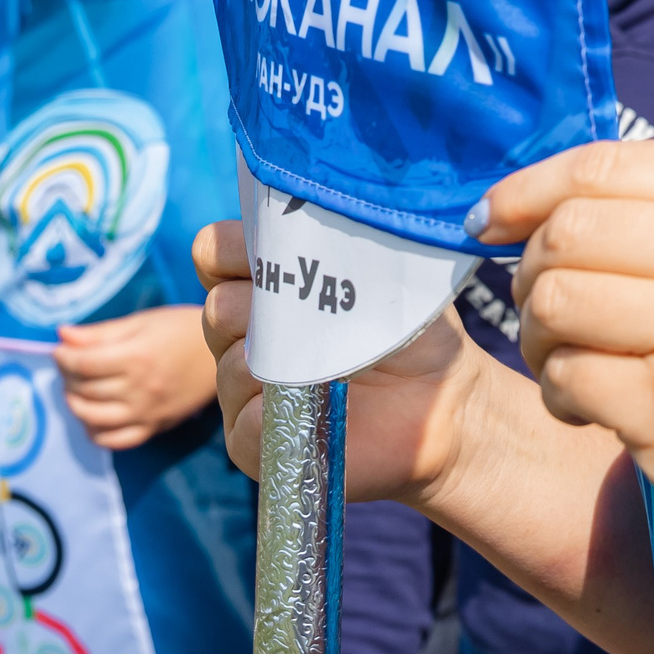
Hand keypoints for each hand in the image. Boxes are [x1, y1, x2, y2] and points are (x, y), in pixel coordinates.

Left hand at [51, 306, 218, 449]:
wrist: (227, 353)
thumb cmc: (182, 329)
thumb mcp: (143, 322)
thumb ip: (102, 332)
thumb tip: (62, 335)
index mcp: (136, 357)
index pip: (82, 363)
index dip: (63, 357)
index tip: (60, 350)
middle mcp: (140, 389)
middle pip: (83, 390)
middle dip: (67, 376)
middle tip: (70, 365)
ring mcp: (147, 412)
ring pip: (92, 418)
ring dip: (74, 403)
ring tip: (77, 388)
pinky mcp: (155, 427)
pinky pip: (115, 440)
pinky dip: (95, 431)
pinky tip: (94, 415)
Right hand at [194, 221, 485, 496]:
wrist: (438, 404)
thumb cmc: (410, 332)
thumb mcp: (385, 275)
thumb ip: (347, 242)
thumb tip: (318, 210)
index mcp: (267, 288)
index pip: (214, 253)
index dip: (231, 249)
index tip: (270, 254)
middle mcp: (246, 334)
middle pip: (216, 307)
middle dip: (258, 305)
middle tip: (309, 317)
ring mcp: (246, 390)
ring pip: (227, 366)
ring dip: (274, 362)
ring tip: (324, 367)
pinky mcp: (256, 442)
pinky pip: (242, 425)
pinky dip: (273, 415)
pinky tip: (312, 409)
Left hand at [476, 141, 653, 558]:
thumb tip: (536, 197)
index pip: (607, 166)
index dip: (530, 188)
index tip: (488, 216)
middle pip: (570, 231)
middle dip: (532, 267)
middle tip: (543, 305)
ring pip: (556, 302)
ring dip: (539, 334)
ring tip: (569, 357)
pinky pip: (565, 378)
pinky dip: (559, 392)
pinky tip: (590, 407)